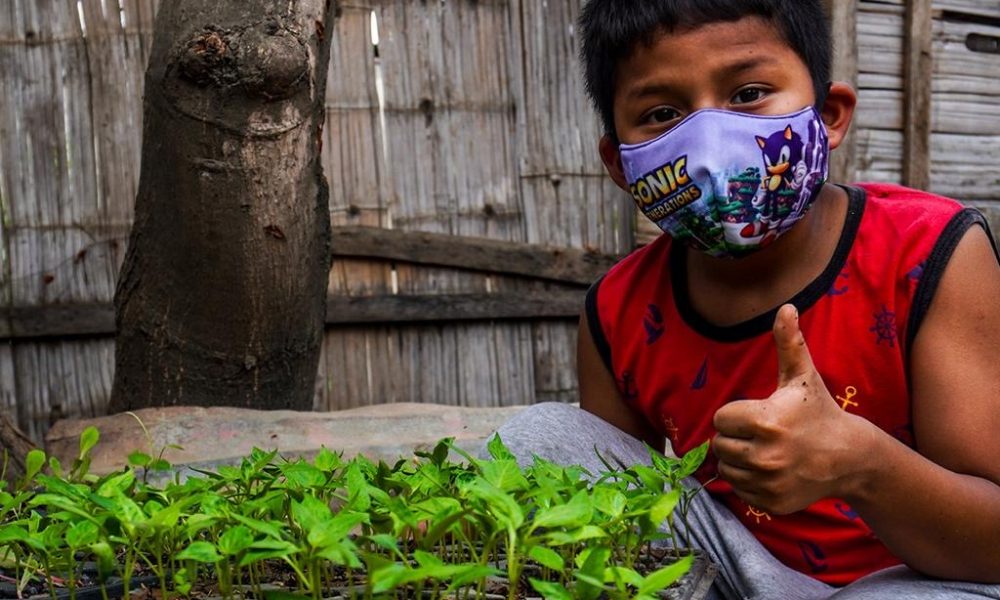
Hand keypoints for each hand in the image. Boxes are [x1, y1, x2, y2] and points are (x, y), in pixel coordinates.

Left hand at [712, 305, 866, 514]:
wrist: (850, 457)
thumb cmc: (819, 411)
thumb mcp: (802, 376)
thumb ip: (788, 342)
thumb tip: (785, 306)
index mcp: (765, 421)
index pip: (722, 418)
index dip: (737, 415)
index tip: (758, 414)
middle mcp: (764, 455)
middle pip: (719, 445)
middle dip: (735, 437)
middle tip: (761, 434)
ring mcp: (768, 482)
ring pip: (726, 469)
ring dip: (738, 460)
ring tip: (765, 450)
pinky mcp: (771, 503)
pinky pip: (739, 491)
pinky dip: (749, 482)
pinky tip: (771, 470)